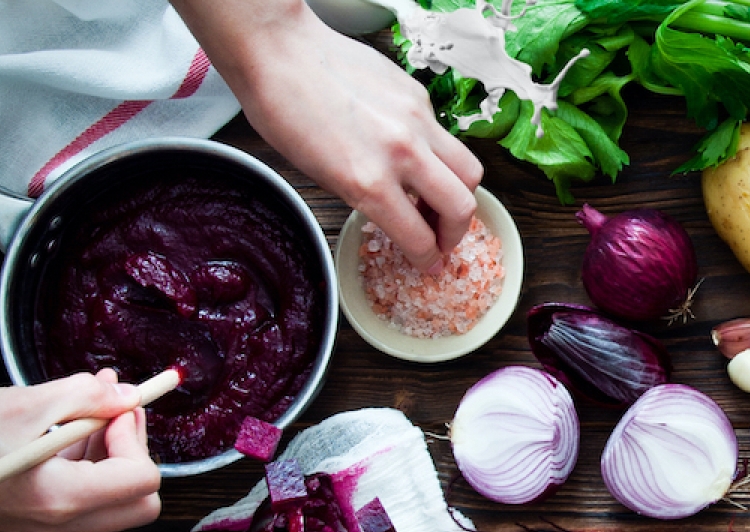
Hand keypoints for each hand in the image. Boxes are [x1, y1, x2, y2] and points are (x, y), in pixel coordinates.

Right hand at [0, 371, 161, 531]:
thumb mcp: (24, 404)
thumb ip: (86, 398)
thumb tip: (125, 395)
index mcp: (61, 498)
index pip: (142, 480)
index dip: (135, 437)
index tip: (116, 408)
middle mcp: (59, 523)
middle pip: (139, 501)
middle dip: (134, 451)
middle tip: (115, 411)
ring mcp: (47, 525)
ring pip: (113, 499)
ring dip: (112, 451)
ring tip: (92, 404)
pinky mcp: (34, 517)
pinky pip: (82, 497)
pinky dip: (87, 461)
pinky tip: (69, 424)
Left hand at [174, 0, 483, 271]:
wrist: (280, 51)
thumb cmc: (283, 112)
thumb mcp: (320, 175)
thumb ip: (366, 198)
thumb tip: (396, 215)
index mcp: (368, 182)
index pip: (419, 238)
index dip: (427, 259)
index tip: (427, 262)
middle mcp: (401, 153)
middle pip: (461, 207)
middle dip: (455, 233)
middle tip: (442, 237)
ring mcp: (416, 121)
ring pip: (469, 171)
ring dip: (460, 194)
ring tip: (439, 199)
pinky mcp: (418, 96)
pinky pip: (444, 137)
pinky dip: (437, 155)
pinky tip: (413, 155)